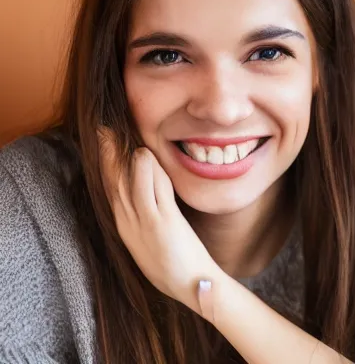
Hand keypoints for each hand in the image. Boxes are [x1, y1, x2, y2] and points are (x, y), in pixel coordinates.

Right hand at [97, 127, 221, 315]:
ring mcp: (143, 222)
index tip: (103, 142)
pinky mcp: (161, 222)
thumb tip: (143, 189)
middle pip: (112, 180)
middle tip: (105, 128)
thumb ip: (143, 213)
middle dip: (108, 153)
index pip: (109, 188)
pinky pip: (150, 190)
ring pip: (128, 181)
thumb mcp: (148, 239)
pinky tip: (146, 156)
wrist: (191, 285)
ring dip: (132, 158)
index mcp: (124, 225)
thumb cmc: (173, 261)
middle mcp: (128, 222)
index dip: (105, 163)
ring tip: (137, 144)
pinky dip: (147, 170)